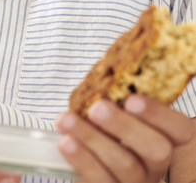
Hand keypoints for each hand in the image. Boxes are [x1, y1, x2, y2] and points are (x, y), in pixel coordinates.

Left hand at [56, 95, 194, 182]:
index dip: (159, 115)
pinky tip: (66, 142)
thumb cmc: (106, 126)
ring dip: (93, 140)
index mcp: (165, 139)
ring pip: (126, 167)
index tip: (131, 99)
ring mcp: (138, 182)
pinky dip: (82, 160)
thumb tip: (102, 74)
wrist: (93, 159)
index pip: (179, 129)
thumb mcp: (118, 112)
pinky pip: (101, 181)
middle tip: (98, 108)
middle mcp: (156, 164)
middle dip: (125, 127)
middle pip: (156, 150)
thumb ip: (118, 100)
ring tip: (68, 120)